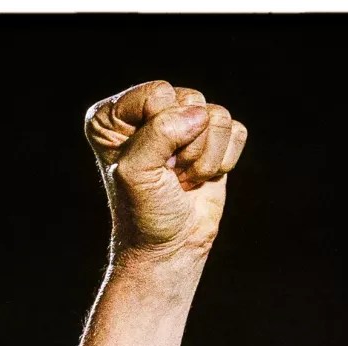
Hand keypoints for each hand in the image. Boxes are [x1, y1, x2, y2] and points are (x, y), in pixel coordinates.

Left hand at [86, 80, 249, 264]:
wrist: (170, 248)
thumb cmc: (144, 214)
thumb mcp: (136, 173)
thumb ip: (159, 133)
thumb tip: (199, 115)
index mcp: (111, 116)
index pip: (158, 93)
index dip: (162, 130)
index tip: (150, 164)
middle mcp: (146, 112)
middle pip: (191, 100)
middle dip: (187, 146)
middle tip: (170, 175)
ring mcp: (181, 123)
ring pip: (216, 116)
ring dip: (204, 158)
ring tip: (183, 179)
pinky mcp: (212, 138)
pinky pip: (235, 130)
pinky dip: (223, 160)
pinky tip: (201, 178)